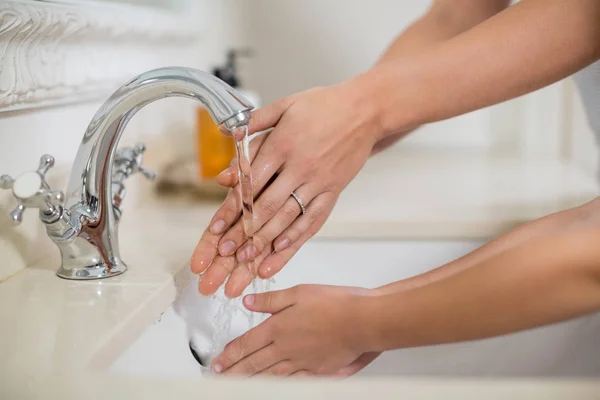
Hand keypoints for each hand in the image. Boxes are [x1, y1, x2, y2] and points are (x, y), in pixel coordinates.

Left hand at [191, 81, 381, 296]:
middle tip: (227, 253)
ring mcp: (318, 182)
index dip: (231, 207)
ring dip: (266, 240)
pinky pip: (315, 218)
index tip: (216, 228)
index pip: (250, 182)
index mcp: (283, 144)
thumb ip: (254, 124)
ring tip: (248, 260)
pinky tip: (281, 249)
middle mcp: (300, 167)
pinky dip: (297, 235)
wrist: (366, 110)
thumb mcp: (284, 106)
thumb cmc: (324, 105)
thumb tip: (226, 136)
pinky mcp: (333, 191)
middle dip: (244, 232)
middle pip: (267, 206)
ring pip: (288, 216)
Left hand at [211, 285, 377, 376]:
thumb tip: (247, 302)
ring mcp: (300, 362)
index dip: (230, 354)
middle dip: (234, 370)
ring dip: (251, 380)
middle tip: (219, 377)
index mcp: (278, 327)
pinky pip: (292, 382)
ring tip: (238, 384)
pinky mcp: (316, 371)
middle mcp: (285, 348)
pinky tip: (272, 387)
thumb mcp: (298, 293)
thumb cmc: (335, 304)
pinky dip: (278, 386)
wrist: (361, 321)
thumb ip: (271, 300)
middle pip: (253, 363)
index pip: (246, 343)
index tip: (218, 362)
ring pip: (269, 375)